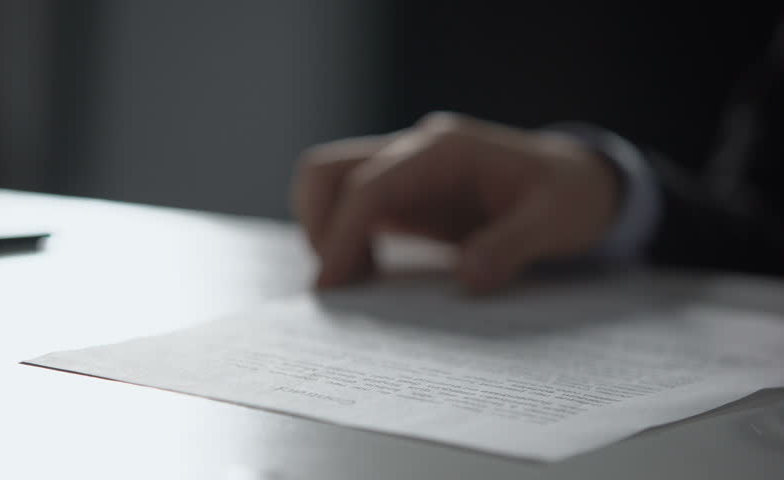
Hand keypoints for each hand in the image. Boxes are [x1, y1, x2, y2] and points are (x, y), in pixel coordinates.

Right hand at [291, 112, 620, 292]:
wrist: (578, 182)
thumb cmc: (569, 196)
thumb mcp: (556, 220)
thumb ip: (512, 246)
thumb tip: (468, 278)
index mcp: (445, 150)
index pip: (370, 184)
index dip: (342, 233)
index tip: (330, 283)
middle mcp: (415, 152)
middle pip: (329, 170)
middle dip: (319, 226)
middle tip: (337, 286)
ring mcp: (406, 172)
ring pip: (332, 186)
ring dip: (327, 233)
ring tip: (354, 285)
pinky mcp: (406, 196)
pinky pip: (355, 210)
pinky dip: (346, 241)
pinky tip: (370, 277)